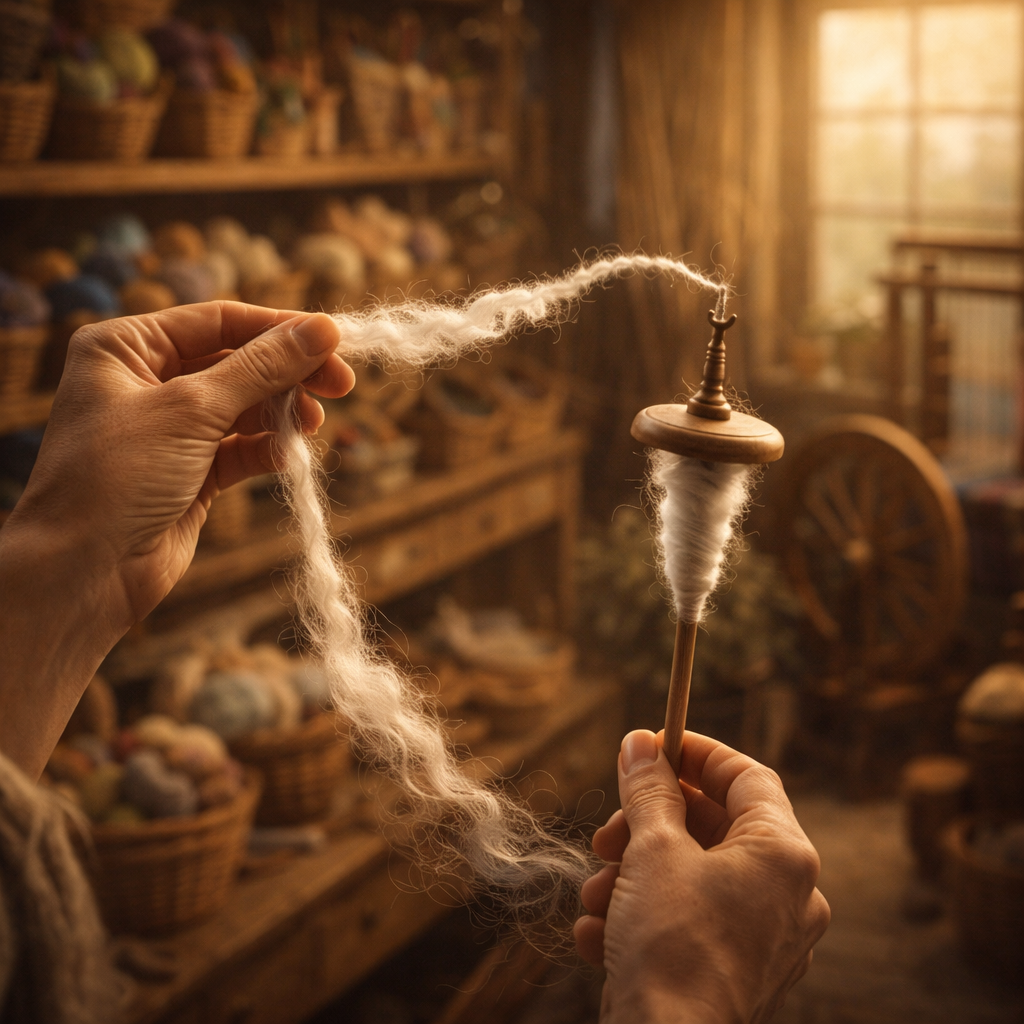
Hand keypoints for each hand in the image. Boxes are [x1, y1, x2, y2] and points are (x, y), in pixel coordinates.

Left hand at [0, 302, 353, 776]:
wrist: (83, 572)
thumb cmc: (116, 477)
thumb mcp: (192, 409)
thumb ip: (262, 368)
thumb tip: (323, 329)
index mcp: (126, 347)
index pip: (219, 321)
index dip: (279, 329)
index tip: (334, 340)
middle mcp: (146, 381)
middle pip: (238, 362)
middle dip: (289, 374)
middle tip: (341, 384)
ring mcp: (170, 430)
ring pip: (245, 406)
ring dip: (282, 414)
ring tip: (312, 426)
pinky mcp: (192, 473)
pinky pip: (242, 448)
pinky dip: (268, 449)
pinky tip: (289, 455)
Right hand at [575, 730, 829, 1023]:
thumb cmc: (671, 946)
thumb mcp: (652, 850)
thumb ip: (649, 789)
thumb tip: (640, 742)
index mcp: (784, 855)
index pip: (746, 775)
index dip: (695, 753)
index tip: (652, 746)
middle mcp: (789, 895)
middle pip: (714, 827)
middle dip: (649, 826)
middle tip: (608, 833)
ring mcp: (768, 939)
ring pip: (694, 876)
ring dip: (634, 876)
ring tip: (596, 895)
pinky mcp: (740, 973)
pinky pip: (691, 921)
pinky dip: (644, 918)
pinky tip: (601, 934)